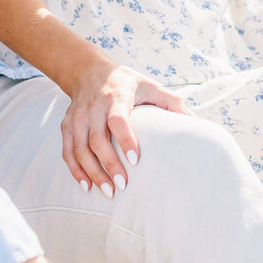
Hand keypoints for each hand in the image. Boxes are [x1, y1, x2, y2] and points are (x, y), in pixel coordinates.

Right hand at [62, 57, 186, 194]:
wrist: (88, 70)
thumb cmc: (126, 82)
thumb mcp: (150, 85)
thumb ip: (172, 102)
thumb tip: (195, 122)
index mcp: (116, 96)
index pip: (117, 119)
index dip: (125, 139)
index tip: (135, 160)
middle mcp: (93, 107)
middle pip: (96, 139)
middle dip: (109, 164)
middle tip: (123, 185)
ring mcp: (77, 117)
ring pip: (79, 149)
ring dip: (92, 172)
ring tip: (108, 191)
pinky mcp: (67, 126)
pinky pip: (67, 151)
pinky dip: (75, 170)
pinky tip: (87, 186)